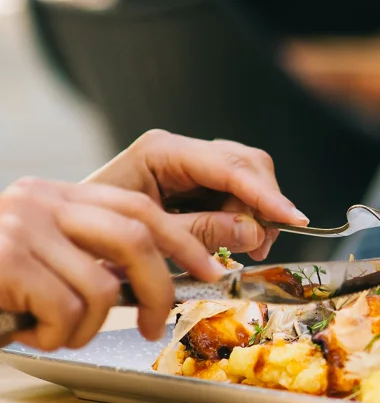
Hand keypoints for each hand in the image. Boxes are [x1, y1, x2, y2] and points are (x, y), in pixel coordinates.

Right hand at [0, 177, 225, 350]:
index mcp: (56, 195)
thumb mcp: (42, 257)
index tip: (209, 271)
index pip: (139, 207)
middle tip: (156, 327)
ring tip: (56, 332)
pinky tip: (30, 333)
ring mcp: (22, 227)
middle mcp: (42, 201)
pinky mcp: (6, 259)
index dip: (181, 241)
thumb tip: (157, 284)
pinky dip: (57, 336)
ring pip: (101, 286)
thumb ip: (88, 256)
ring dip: (88, 327)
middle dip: (160, 288)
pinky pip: (66, 311)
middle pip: (136, 237)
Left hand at [86, 131, 307, 260]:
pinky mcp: (193, 183)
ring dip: (254, 216)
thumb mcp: (148, 239)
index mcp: (161, 151)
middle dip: (262, 205)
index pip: (228, 165)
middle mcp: (178, 150)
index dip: (265, 193)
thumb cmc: (93, 237)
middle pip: (246, 164)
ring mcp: (187, 165)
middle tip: (258, 248)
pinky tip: (230, 244)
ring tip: (241, 252)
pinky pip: (233, 194)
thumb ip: (202, 233)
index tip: (292, 218)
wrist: (66, 243)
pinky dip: (241, 219)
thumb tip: (254, 231)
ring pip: (246, 179)